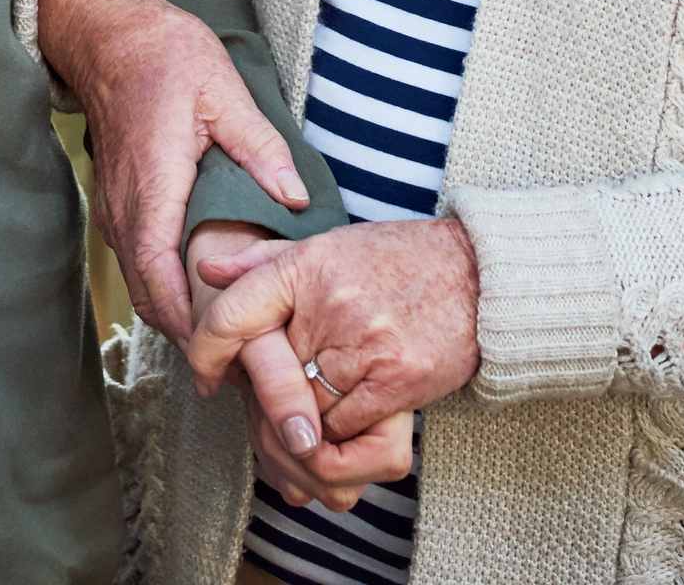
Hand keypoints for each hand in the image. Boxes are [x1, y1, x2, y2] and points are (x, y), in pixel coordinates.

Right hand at [35, 0, 307, 339]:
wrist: (110, 35)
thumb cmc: (165, 57)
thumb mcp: (224, 91)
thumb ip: (260, 149)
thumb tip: (296, 200)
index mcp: (153, 188)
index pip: (160, 277)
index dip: (189, 323)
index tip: (223, 352)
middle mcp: (125, 208)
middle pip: (148, 294)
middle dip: (188, 333)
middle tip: (238, 359)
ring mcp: (115, 207)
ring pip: (140, 281)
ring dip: (176, 312)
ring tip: (227, 333)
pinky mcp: (117, 202)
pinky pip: (138, 260)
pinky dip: (164, 286)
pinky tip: (202, 289)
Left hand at [182, 224, 413, 510]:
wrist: (477, 273)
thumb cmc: (395, 259)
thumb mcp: (326, 246)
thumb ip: (262, 261)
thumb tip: (206, 268)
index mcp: (305, 269)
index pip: (232, 315)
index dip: (205, 352)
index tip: (207, 378)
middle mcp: (330, 307)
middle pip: (268, 381)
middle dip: (263, 404)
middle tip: (264, 416)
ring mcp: (366, 347)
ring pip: (306, 415)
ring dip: (303, 428)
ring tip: (309, 422)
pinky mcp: (399, 382)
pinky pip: (347, 431)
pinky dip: (342, 436)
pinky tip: (347, 423)